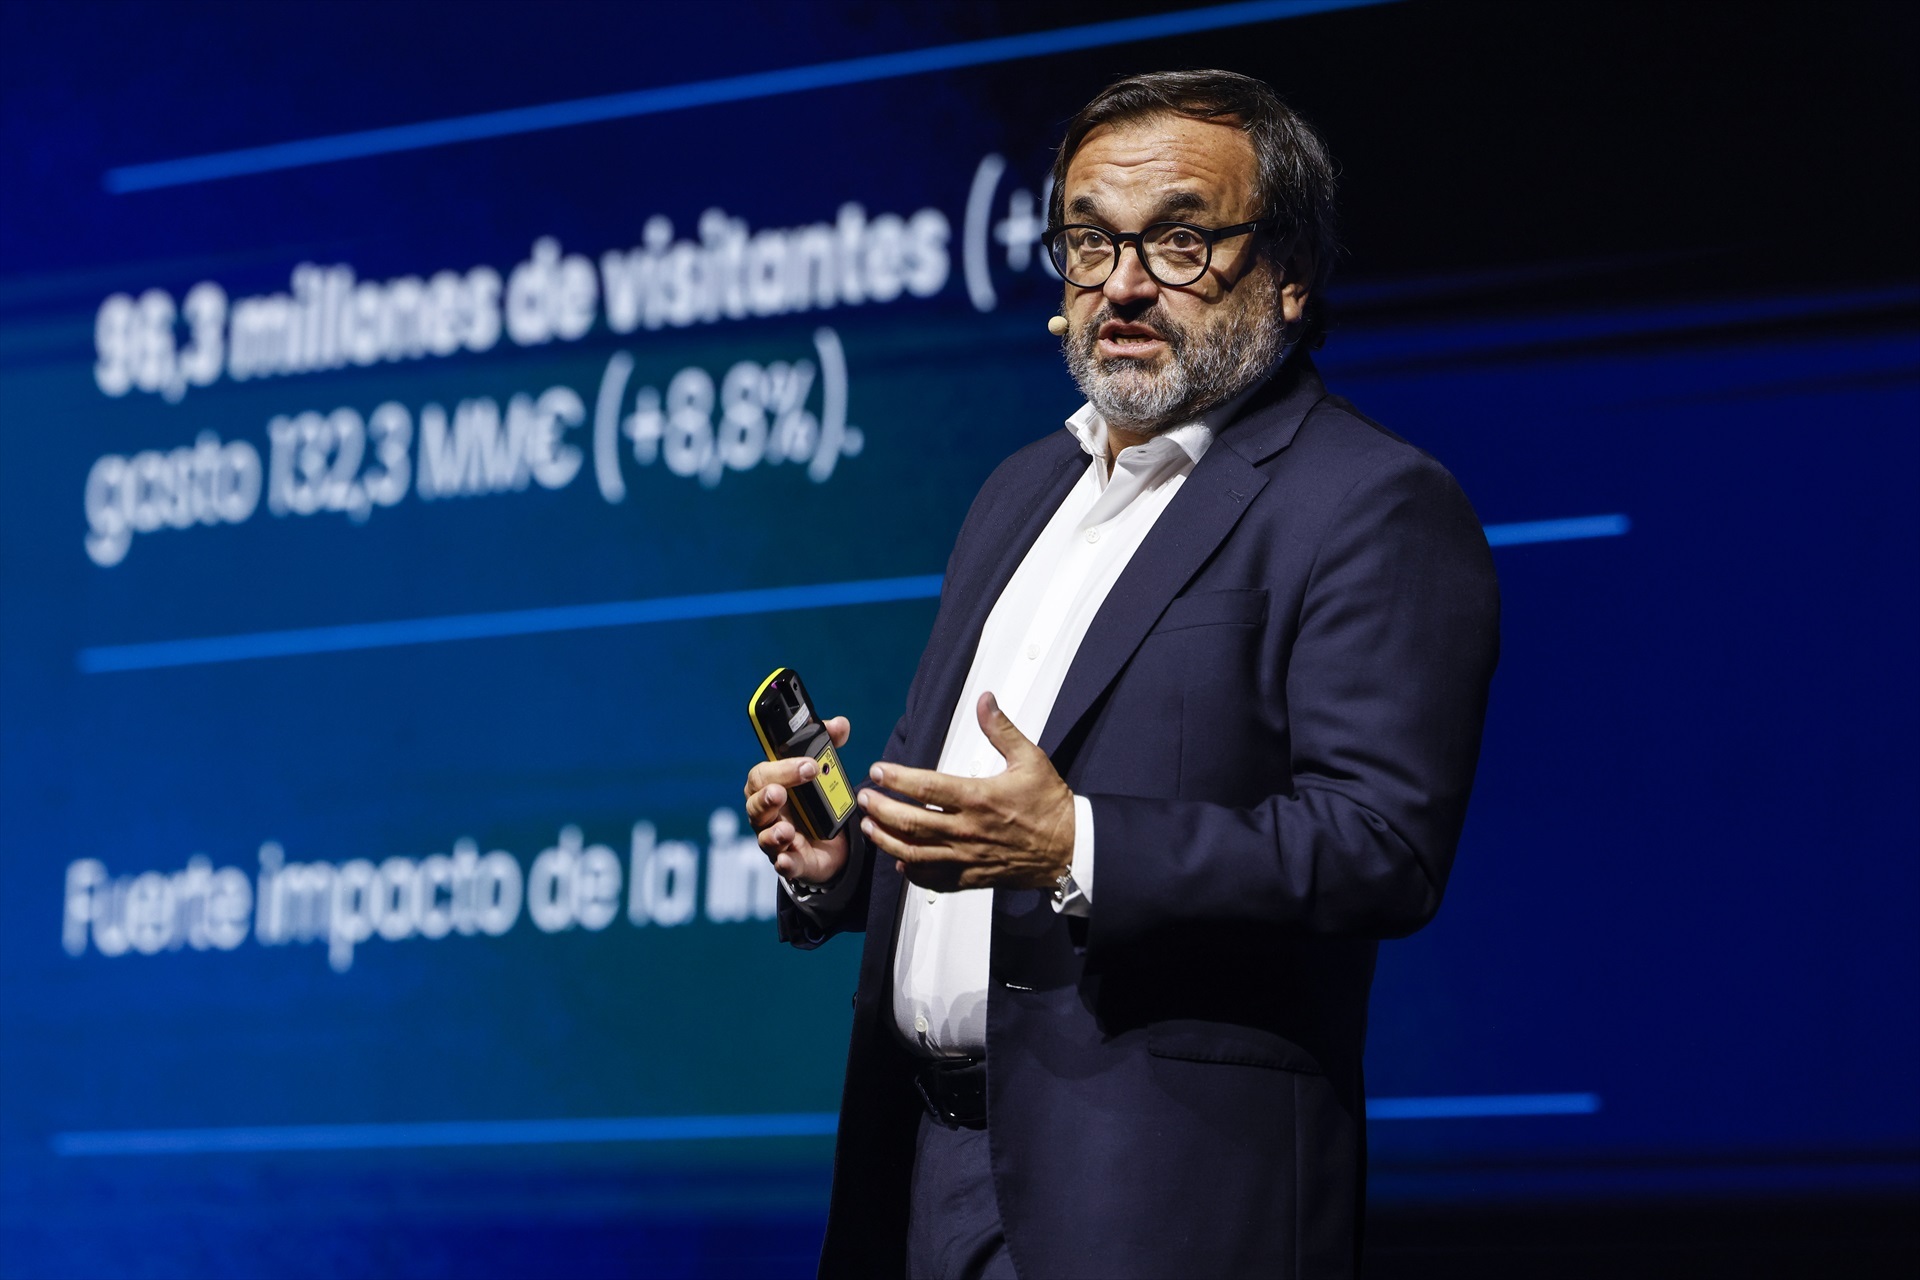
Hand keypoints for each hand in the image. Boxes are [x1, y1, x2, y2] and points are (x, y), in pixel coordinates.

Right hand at [745, 716, 852, 885]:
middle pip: (756, 802)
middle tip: (783, 793)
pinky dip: (784, 862)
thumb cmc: (812, 801)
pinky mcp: (790, 861)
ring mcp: (774, 838)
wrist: (827, 843)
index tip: (809, 766)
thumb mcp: (822, 774)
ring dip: (773, 832)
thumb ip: (829, 747)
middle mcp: (766, 813)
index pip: (763, 773)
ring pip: (763, 835)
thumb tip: (840, 724)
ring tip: (786, 830)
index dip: (782, 769)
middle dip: (768, 797)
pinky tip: (787, 859)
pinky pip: (782, 864)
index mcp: (770, 786)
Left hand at [858, 692, 1073, 892]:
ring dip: (886, 840)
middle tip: (864, 799)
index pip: (926, 787)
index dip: (896, 779)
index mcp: (979, 798)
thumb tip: (985, 700)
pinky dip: (911, 871)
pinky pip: (933, 880)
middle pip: (910, 823)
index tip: (878, 771)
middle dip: (880, 810)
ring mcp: (967, 858)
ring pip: (914, 853)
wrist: (1069, 849)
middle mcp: (968, 831)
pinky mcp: (971, 878)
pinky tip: (899, 860)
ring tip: (869, 828)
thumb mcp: (1030, 759)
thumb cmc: (1050, 805)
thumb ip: (1001, 729)